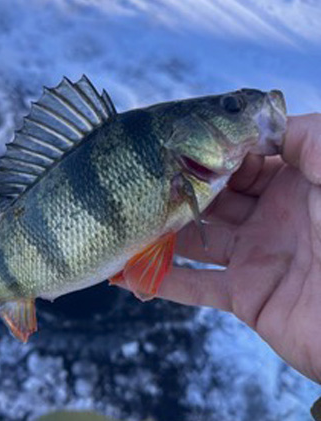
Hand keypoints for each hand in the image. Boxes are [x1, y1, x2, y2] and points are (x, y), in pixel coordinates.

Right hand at [146, 114, 320, 382]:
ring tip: (118, 221)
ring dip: (157, 232)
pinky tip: (122, 272)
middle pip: (210, 198)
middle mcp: (273, 218)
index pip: (241, 161)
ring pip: (195, 240)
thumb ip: (305, 136)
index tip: (172, 147)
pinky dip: (157, 281)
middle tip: (134, 182)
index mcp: (297, 184)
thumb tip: (258, 122)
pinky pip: (194, 287)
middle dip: (174, 190)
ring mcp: (257, 258)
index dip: (208, 153)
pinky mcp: (247, 297)